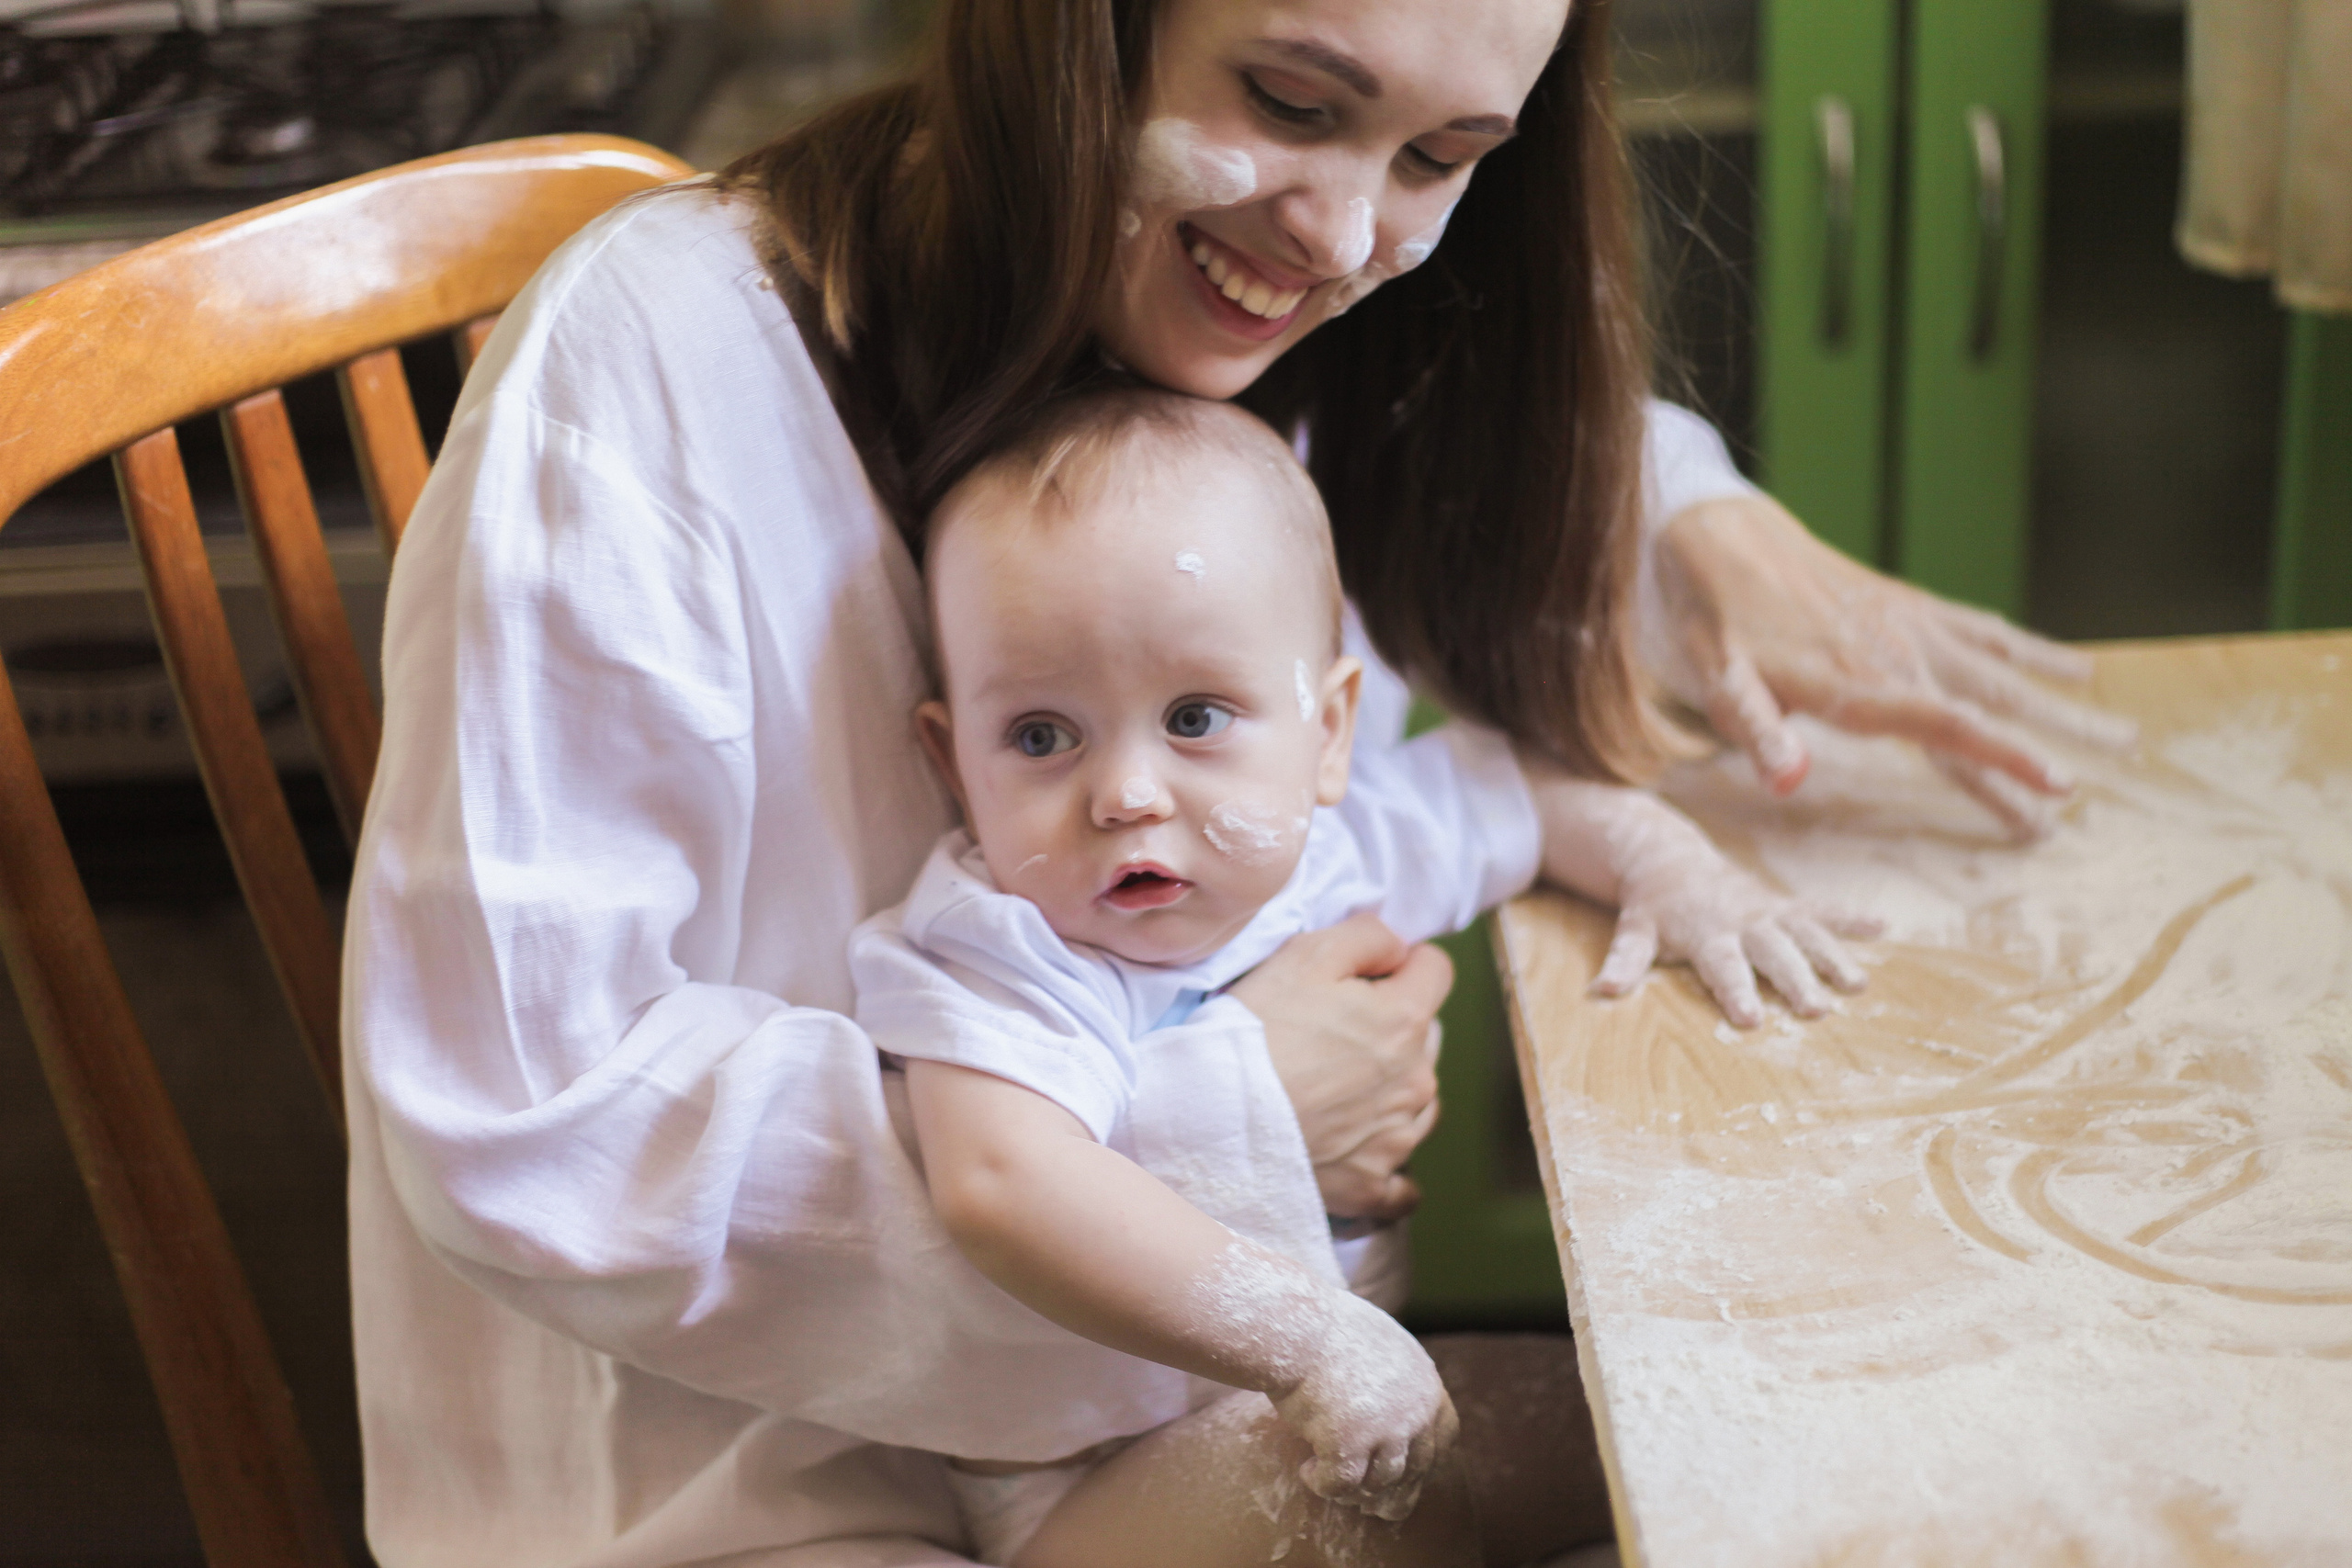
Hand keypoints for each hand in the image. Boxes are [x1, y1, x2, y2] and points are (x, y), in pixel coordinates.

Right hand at [1231, 913, 1450, 1220]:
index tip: (1366, 974)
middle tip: (1333, 1033)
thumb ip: (1368, 937)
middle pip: (1426, 1038)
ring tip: (1335, 1090)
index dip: (1401, 963)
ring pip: (1418, 1103)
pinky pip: (1402, 1183)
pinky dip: (1387, 1166)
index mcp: (1404, 1020)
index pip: (1436, 971)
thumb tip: (1400, 948)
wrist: (1211, 1119)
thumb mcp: (1304, 954)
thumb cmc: (1254, 1033)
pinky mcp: (1371, 1186)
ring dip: (1392, 1092)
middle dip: (1393, 1028)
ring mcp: (1397, 1139)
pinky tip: (1360, 1154)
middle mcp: (1415, 1081)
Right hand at [1271, 1289, 1458, 1520]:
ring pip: (1380, 1483)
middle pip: (1415, 1469)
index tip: (1405, 1474)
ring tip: (1326, 1477)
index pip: (1446, 1437)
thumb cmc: (1324, 1330)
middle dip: (1391, 1491)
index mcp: (1426, 1383)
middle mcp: (1416, 1410)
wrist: (1293, 1324)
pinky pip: (1342, 1484)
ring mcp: (1387, 1429)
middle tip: (1366, 1503)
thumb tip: (1395, 1412)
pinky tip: (1307, 1472)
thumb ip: (1397, 1381)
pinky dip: (1324, 1484)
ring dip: (1355, 1491)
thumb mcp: (1380, 1346)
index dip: (1426, 1461)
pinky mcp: (1350, 1443)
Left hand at [1532, 775, 1880, 1026]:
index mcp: (1706, 933)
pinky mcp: (1785, 904)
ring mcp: (1768, 911)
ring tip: (1858, 985)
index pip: (1722, 966)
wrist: (1668, 857)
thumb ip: (1624, 961)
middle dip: (1795, 980)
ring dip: (1833, 956)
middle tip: (1817, 1011)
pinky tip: (1883, 926)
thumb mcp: (1634, 931)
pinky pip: (1822, 910)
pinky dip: (1851, 917)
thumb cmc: (1653, 908)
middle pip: (1773, 954)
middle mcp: (1742, 921)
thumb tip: (1601, 991)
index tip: (1753, 1019)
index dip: (1736, 990)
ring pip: (1806, 934)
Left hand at [1651, 493, 2134, 838]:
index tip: (2055, 794)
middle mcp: (1899, 654)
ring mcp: (1911, 626)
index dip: (2003, 763)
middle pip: (1994, 704)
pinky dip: (2033, 649)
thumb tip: (1788, 782)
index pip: (1948, 730)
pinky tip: (2078, 669)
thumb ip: (1757, 731)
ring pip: (2004, 670)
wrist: (1720, 538)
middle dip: (2055, 743)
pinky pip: (1985, 630)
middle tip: (2112, 776)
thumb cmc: (1718, 623)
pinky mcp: (1911, 605)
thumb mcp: (1720, 682)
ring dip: (2065, 704)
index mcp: (1858, 684)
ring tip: (2126, 736)